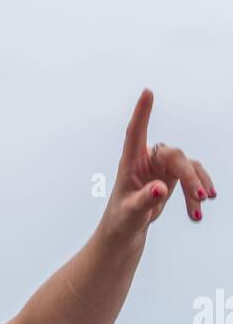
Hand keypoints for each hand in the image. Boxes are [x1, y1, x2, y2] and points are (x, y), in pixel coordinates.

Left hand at [101, 88, 215, 246]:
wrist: (126, 230)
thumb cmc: (121, 219)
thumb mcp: (131, 213)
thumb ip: (145, 200)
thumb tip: (160, 188)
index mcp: (130, 163)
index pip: (135, 133)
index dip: (141, 113)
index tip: (147, 92)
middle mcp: (146, 160)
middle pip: (173, 155)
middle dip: (189, 176)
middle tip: (201, 196)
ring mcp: (161, 167)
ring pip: (186, 166)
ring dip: (196, 184)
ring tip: (203, 203)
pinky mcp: (171, 176)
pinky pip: (191, 177)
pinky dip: (197, 191)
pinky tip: (198, 211)